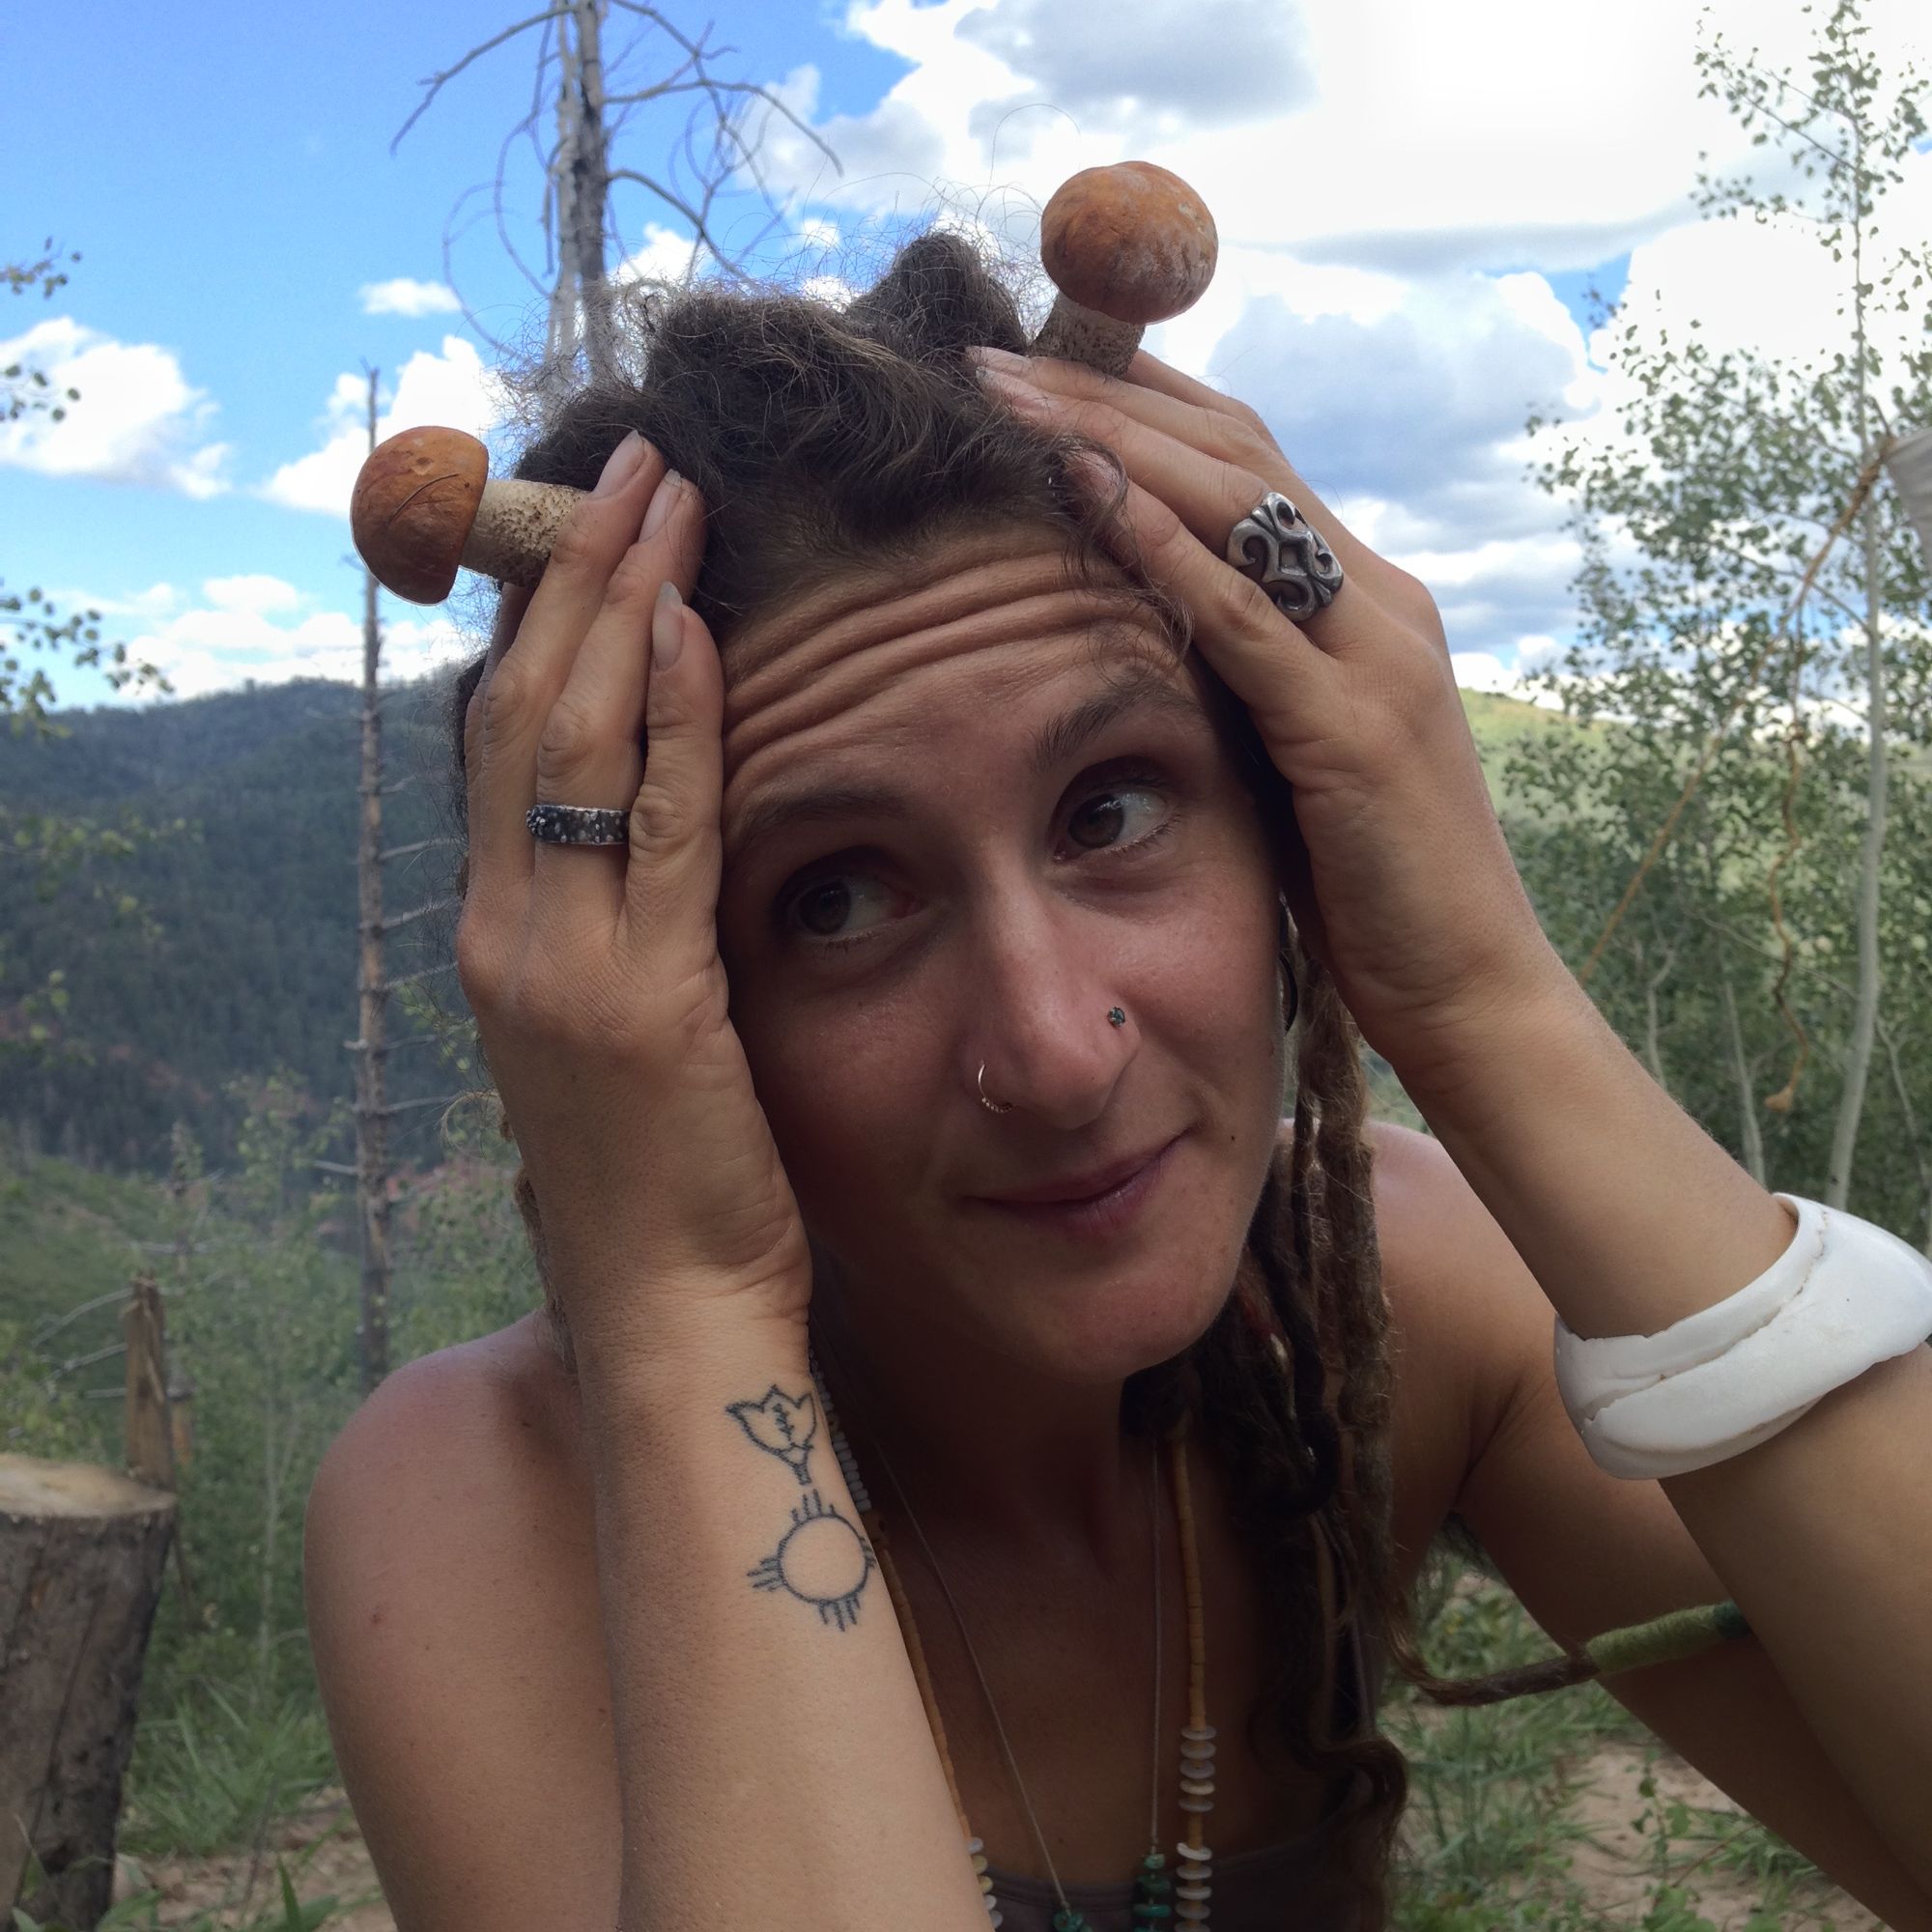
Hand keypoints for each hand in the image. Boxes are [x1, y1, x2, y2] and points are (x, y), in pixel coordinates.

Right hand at [457, 434, 812, 1365]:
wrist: (672, 1312)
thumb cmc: (670, 1178)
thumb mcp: (629, 1031)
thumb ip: (627, 923)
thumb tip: (663, 829)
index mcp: (505, 937)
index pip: (509, 741)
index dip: (547, 621)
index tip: (599, 525)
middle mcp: (508, 936)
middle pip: (524, 711)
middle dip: (577, 576)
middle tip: (635, 464)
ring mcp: (559, 968)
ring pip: (570, 744)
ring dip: (620, 608)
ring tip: (666, 496)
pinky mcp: (638, 1003)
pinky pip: (651, 829)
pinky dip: (666, 720)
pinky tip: (690, 628)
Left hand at [970, 345, 1565, 1088]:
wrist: (1468, 983)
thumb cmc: (1366, 879)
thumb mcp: (1291, 750)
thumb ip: (1239, 674)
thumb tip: (1137, 625)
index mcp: (1365, 599)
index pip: (1245, 461)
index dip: (1140, 400)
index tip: (1034, 364)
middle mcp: (1380, 599)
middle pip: (1230, 454)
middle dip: (1103, 393)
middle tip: (987, 356)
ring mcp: (1376, 654)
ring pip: (1237, 506)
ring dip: (1111, 440)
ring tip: (1007, 396)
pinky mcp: (1355, 728)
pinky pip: (1247, 617)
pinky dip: (1165, 548)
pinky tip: (1086, 494)